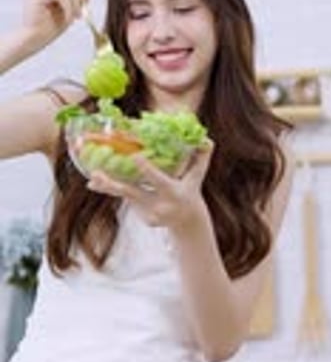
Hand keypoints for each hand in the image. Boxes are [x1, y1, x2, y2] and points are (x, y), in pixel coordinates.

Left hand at [87, 142, 213, 230]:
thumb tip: (207, 139)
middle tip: (97, 174)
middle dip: (115, 185)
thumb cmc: (191, 191)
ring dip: (107, 187)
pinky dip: (110, 189)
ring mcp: (147, 212)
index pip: (158, 180)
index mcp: (173, 193)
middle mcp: (158, 204)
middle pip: (133, 193)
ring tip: (91, 180)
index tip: (135, 157)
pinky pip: (124, 198)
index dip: (147, 170)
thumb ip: (202, 157)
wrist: (186, 222)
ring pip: (124, 196)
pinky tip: (97, 181)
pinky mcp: (140, 214)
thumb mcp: (197, 176)